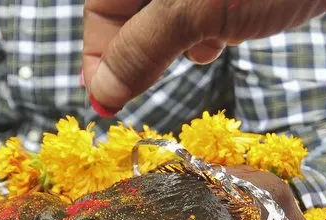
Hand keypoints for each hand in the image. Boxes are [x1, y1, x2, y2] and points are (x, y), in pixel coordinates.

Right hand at [83, 0, 325, 114]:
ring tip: (208, 46)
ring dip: (178, 46)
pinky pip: (199, 19)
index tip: (104, 104)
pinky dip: (206, 35)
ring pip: (166, 23)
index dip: (98, 56)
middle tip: (151, 85)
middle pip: (129, 18)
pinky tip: (226, 37)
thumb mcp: (192, 11)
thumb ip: (141, 49)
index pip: (100, 10)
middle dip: (142, 53)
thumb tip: (100, 94)